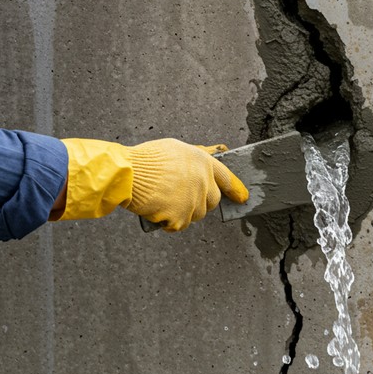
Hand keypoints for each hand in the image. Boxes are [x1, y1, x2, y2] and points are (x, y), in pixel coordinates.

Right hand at [126, 139, 247, 231]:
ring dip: (183, 212)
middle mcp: (203, 182)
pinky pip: (178, 225)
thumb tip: (210, 156)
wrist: (130, 173)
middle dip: (201, 202)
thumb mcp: (176, 148)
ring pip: (196, 214)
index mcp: (204, 163)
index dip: (236, 189)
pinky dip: (168, 223)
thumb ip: (195, 156)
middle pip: (212, 201)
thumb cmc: (148, 159)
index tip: (242, 198)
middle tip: (182, 198)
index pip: (227, 178)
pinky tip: (157, 212)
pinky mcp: (181, 217)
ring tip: (164, 201)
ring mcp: (193, 201)